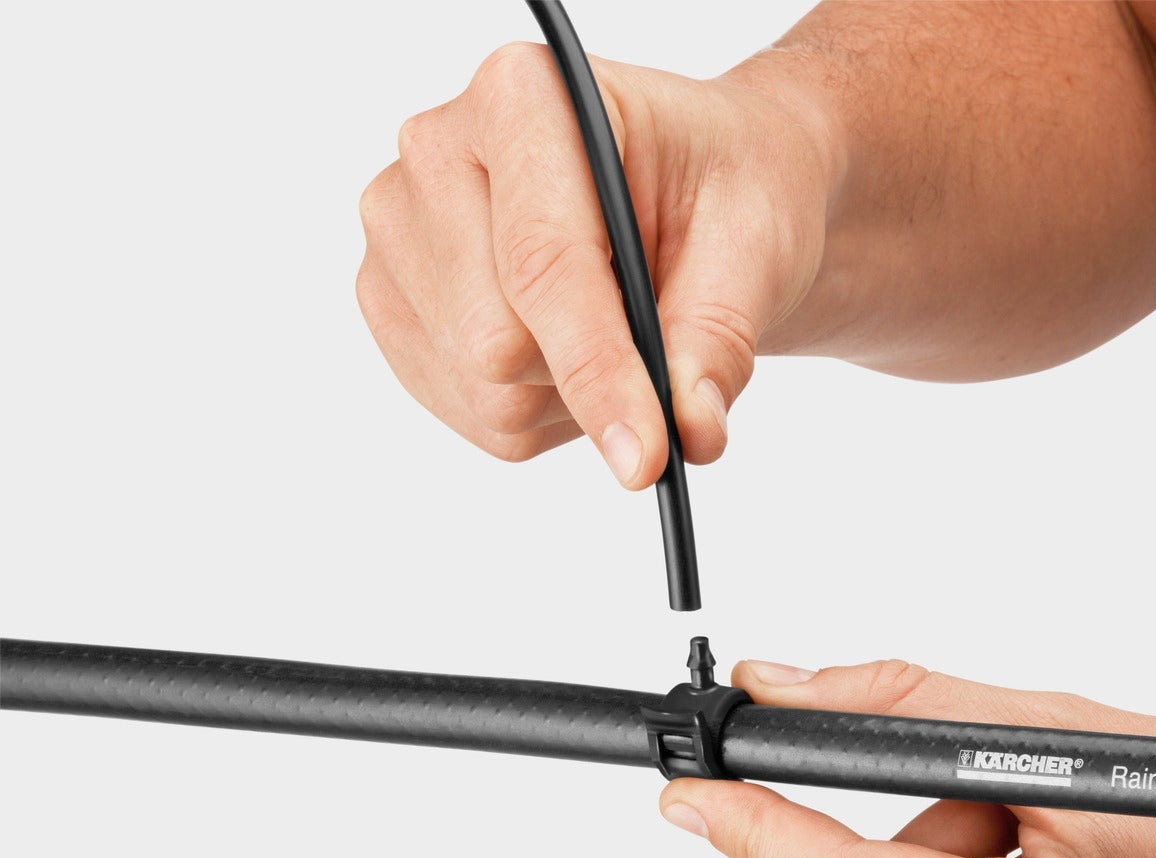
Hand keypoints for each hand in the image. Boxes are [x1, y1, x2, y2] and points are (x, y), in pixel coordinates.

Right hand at [357, 43, 837, 482]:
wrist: (699, 191)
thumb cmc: (724, 191)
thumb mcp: (753, 246)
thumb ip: (717, 337)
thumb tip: (691, 429)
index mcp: (525, 97)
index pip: (543, 265)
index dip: (596, 372)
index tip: (645, 455)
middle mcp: (439, 151)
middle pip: (495, 342)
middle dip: (590, 378)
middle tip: (659, 342)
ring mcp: (401, 231)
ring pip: (480, 390)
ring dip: (568, 400)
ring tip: (617, 333)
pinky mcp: (393, 301)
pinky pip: (468, 413)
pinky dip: (538, 414)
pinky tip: (571, 354)